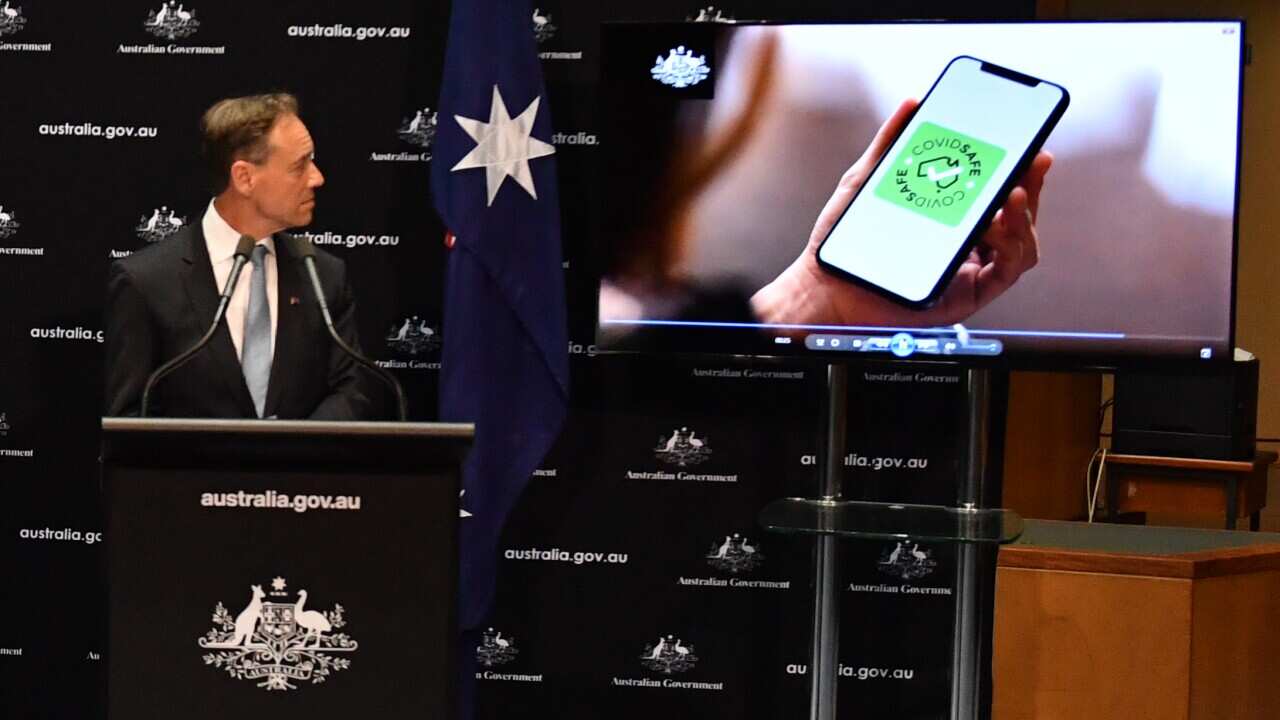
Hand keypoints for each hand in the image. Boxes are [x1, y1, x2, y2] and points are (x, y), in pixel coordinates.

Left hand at [751, 98, 1051, 327]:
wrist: (824, 285)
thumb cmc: (843, 240)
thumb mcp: (867, 180)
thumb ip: (890, 143)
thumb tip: (913, 104)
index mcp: (951, 218)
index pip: (996, 191)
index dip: (1018, 168)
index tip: (1030, 142)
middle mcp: (967, 244)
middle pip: (1017, 215)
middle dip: (1032, 186)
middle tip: (1034, 160)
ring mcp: (969, 271)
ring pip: (1021, 244)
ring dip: (1024, 216)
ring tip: (1012, 194)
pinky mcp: (968, 296)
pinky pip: (1006, 272)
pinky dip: (1010, 247)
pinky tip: (994, 225)